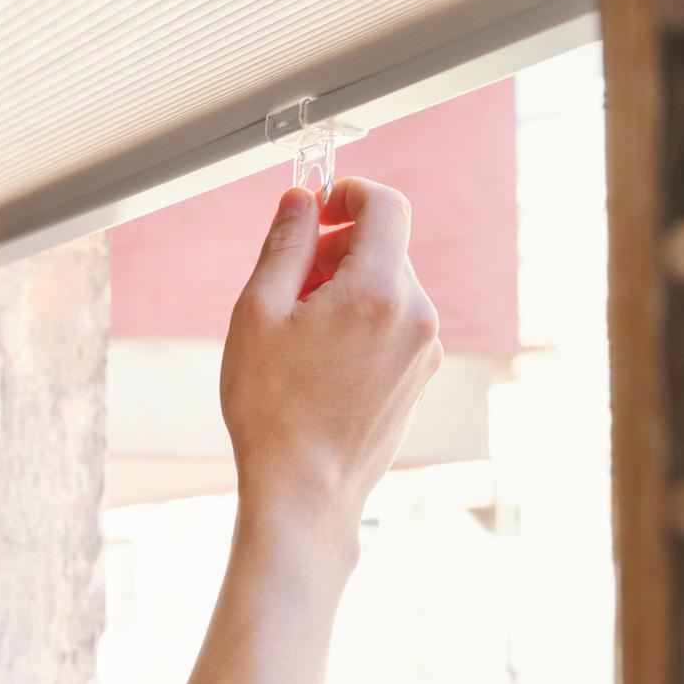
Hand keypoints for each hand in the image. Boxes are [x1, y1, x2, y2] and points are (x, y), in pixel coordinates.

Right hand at [220, 178, 441, 540]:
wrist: (304, 492)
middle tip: (289, 287)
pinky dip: (361, 322)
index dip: (349, 191)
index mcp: (379, 291)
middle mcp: (417, 315)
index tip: (318, 208)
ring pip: (388, 286)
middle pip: (385, 246)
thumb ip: (285, 244)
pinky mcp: (421, 376)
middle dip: (337, 249)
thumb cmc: (272, 408)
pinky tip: (322, 362)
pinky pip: (394, 323)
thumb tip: (301, 199)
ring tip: (300, 335)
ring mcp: (425, 350)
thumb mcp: (258, 312)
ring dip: (347, 288)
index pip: (386, 204)